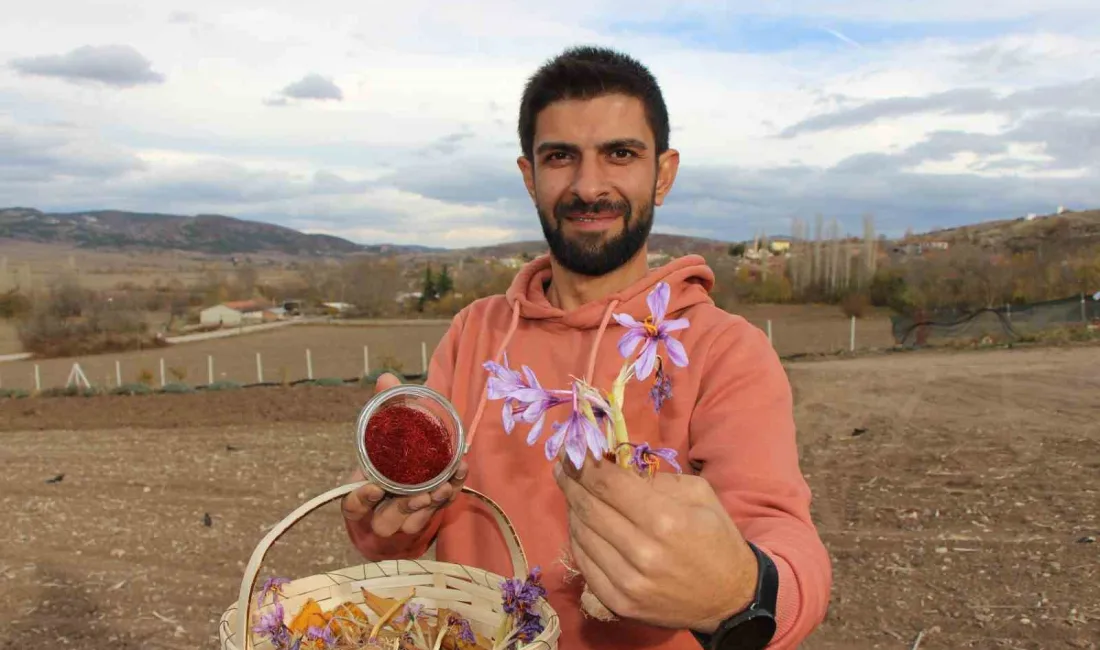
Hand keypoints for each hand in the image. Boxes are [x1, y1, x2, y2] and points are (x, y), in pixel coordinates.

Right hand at [341, 372, 467, 536]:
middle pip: (387, 520)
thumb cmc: (382, 466)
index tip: (373, 488)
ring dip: (430, 505)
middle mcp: (378, 515)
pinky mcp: (426, 518)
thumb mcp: (377, 442)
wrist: (395, 500)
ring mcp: (403, 522)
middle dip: (404, 508)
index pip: (353, 505)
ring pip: (414, 521)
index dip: (360, 499)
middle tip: (420, 494)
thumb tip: (386, 378)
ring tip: (443, 487)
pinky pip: (438, 510)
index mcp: (359, 499)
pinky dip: (450, 493)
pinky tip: (459, 473)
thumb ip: (384, 410)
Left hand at [554, 457, 757, 632]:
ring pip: (581, 534)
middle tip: (561, 465)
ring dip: (572, 508)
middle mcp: (642, 552)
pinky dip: (577, 539)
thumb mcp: (699, 494)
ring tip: (571, 492)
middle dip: (570, 481)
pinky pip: (584, 563)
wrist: (730, 598)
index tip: (571, 450)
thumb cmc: (716, 539)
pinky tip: (580, 523)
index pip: (608, 484)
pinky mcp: (618, 602)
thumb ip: (657, 479)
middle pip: (589, 507)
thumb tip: (615, 466)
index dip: (584, 464)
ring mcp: (626, 582)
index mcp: (665, 520)